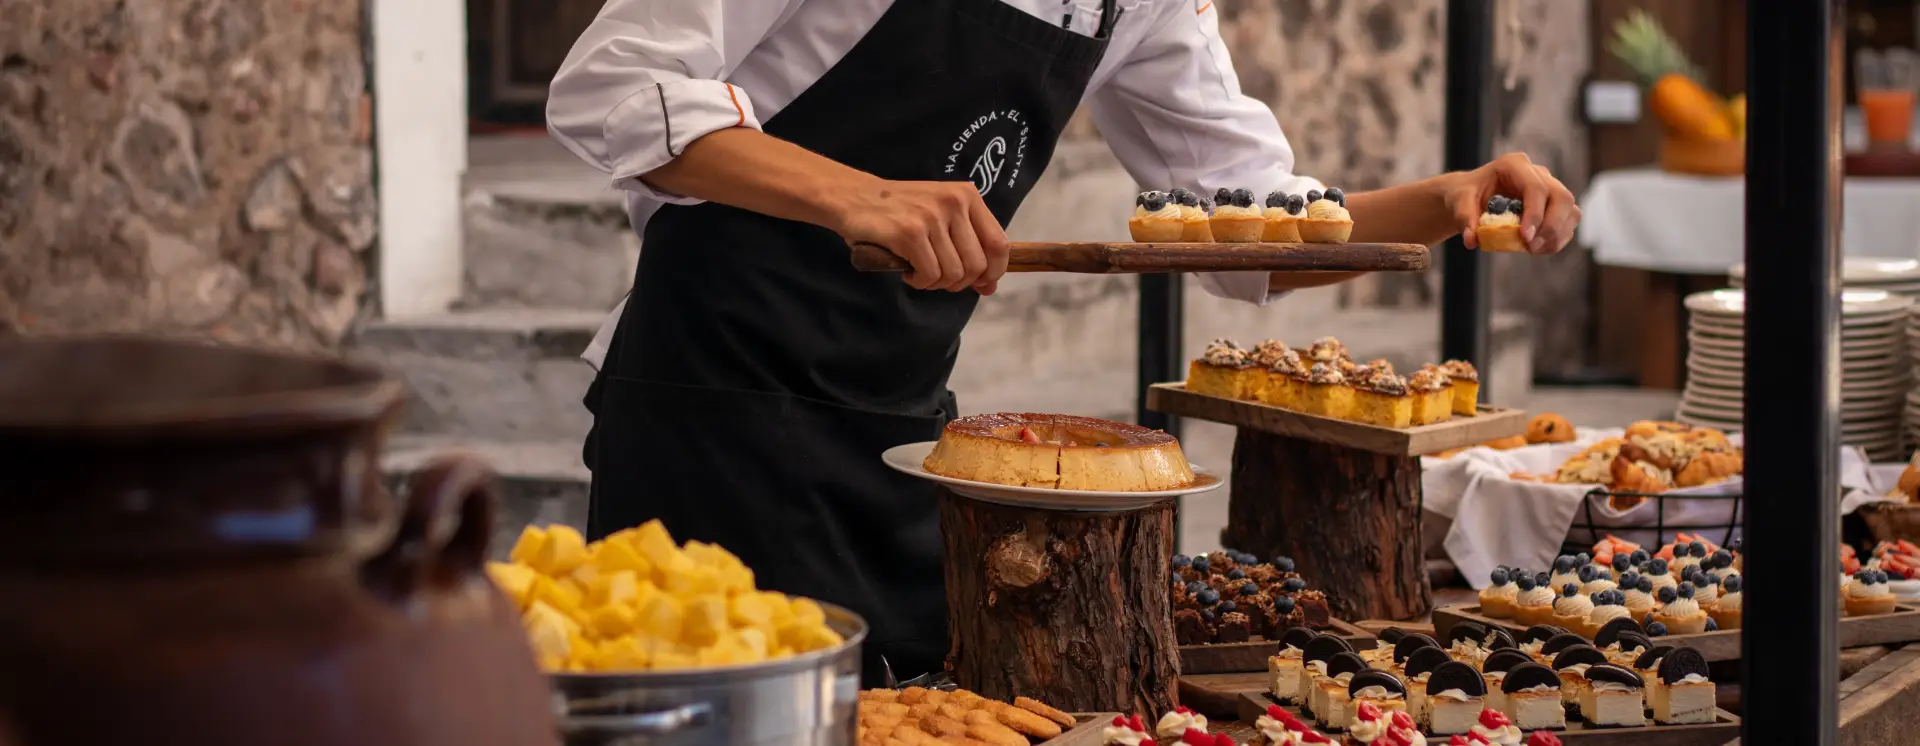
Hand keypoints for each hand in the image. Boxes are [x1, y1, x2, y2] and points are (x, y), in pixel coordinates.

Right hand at [828, 179, 1008, 294]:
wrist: (854, 197)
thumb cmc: (899, 211)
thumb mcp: (941, 216)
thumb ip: (967, 245)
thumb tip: (990, 286)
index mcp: (967, 196)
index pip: (999, 243)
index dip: (995, 271)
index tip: (981, 283)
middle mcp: (954, 202)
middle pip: (977, 265)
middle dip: (959, 282)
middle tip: (938, 278)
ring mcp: (932, 217)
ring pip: (954, 273)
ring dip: (935, 283)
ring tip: (919, 272)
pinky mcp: (910, 233)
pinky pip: (930, 275)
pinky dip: (919, 282)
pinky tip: (908, 272)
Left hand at [1446, 152, 1579, 254]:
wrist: (1471, 196)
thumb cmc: (1465, 195)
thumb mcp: (1459, 203)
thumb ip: (1464, 219)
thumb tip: (1472, 240)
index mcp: (1514, 165)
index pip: (1535, 187)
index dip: (1535, 213)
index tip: (1526, 238)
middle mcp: (1537, 173)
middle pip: (1561, 196)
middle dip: (1551, 226)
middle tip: (1532, 247)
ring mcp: (1549, 186)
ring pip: (1570, 209)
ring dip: (1557, 234)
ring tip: (1534, 250)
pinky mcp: (1554, 203)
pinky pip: (1568, 220)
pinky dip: (1558, 238)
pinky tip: (1540, 249)